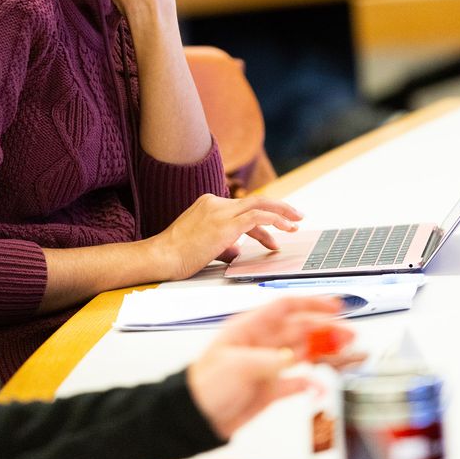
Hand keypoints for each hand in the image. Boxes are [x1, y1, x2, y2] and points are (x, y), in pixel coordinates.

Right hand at [152, 193, 303, 281]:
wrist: (162, 257)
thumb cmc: (177, 255)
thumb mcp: (204, 246)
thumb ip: (223, 245)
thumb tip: (238, 250)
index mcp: (209, 204)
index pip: (243, 210)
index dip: (263, 224)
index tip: (275, 237)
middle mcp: (215, 202)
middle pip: (255, 202)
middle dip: (279, 209)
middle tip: (297, 217)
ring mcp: (220, 211)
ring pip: (259, 205)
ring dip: (281, 214)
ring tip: (296, 223)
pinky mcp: (224, 224)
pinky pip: (256, 217)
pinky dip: (273, 221)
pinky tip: (284, 229)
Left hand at [187, 296, 361, 438]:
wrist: (195, 417)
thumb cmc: (204, 384)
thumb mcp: (235, 366)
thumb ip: (267, 360)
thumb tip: (292, 357)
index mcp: (251, 328)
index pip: (286, 307)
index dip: (311, 303)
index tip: (334, 304)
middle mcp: (263, 343)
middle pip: (301, 329)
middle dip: (327, 329)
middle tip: (349, 334)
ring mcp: (269, 365)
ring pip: (305, 353)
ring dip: (326, 353)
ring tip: (347, 355)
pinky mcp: (271, 389)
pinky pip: (298, 381)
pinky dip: (311, 382)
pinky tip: (320, 384)